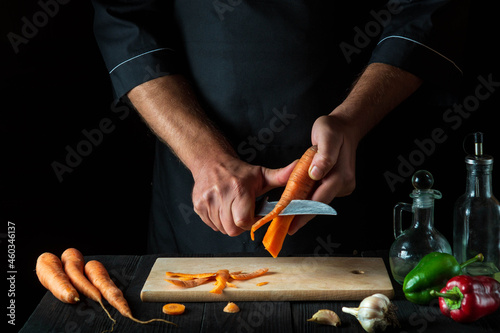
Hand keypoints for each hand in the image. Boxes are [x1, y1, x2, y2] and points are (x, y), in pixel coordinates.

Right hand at [191, 156, 296, 235]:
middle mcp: (220, 195)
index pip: (244, 221)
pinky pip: (211, 225)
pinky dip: (218, 222)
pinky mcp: (198, 206)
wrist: (211, 162)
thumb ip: (282, 176)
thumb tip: (299, 168)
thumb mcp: (261, 174)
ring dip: (229, 224)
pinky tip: (223, 209)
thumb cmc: (239, 171)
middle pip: (232, 228)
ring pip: (222, 228)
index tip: (254, 214)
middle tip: (244, 212)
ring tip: (233, 209)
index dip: (251, 222)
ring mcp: (206, 202)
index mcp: (238, 189)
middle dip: (241, 225)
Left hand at [288, 112, 358, 233]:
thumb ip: (324, 155)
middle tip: (285, 228)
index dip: (304, 212)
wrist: (345, 128)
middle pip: (320, 204)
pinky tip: (296, 204)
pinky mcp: (338, 184)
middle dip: (302, 216)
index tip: (291, 222)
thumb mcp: (327, 136)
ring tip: (287, 219)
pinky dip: (308, 199)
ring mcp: (342, 185)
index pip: (320, 198)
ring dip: (304, 209)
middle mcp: (344, 183)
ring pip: (320, 200)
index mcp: (341, 175)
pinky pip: (321, 194)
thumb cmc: (333, 130)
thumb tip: (316, 174)